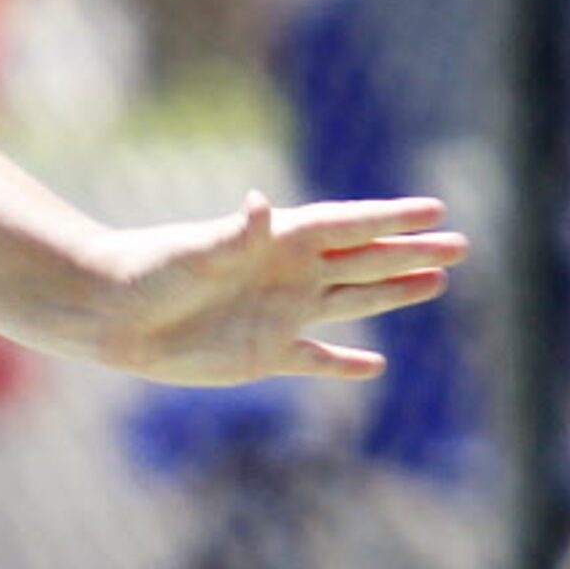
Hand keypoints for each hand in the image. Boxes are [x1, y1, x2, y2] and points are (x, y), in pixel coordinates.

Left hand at [94, 193, 467, 386]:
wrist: (110, 316)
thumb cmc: (148, 273)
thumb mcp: (195, 251)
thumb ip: (236, 233)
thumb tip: (261, 203)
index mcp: (276, 241)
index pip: (347, 224)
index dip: (390, 217)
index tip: (434, 209)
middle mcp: (285, 274)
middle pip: (362, 260)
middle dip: (409, 251)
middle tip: (459, 244)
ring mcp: (279, 313)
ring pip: (351, 301)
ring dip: (392, 292)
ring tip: (435, 280)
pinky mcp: (265, 353)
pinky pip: (316, 359)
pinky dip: (344, 364)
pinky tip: (373, 365)